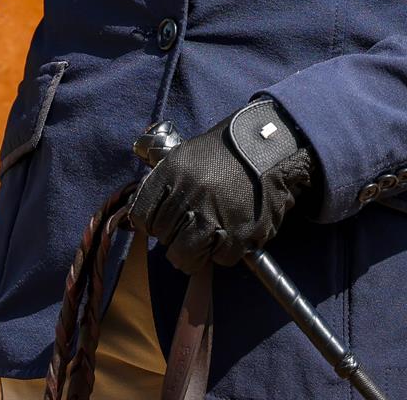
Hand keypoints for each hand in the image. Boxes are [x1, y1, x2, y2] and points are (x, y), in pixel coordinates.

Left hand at [127, 98, 316, 272]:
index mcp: (170, 175)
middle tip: (183, 234)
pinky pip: (220, 259)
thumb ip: (162, 184)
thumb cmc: (222, 153)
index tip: (157, 225)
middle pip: (164, 238)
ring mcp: (213, 217)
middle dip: (171, 239)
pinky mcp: (239, 234)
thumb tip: (144, 214)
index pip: (142, 216)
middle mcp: (188, 197)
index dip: (149, 224)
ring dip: (191, 255)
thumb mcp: (183, 157)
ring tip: (200, 246)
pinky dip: (222, 254)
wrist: (264, 147)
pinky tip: (227, 239)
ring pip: (186, 255)